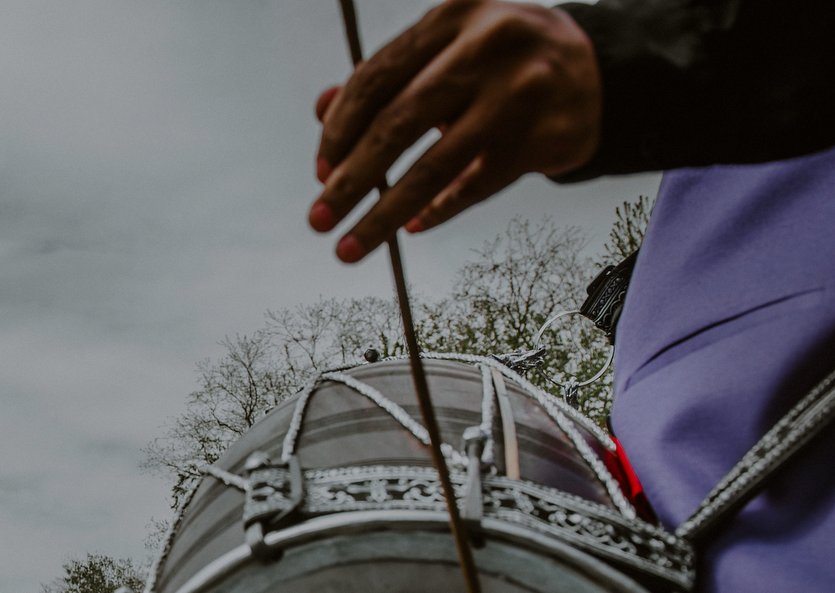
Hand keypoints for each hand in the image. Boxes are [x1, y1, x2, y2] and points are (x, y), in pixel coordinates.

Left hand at [310, 0, 599, 261]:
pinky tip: (411, 226)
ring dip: (383, 215)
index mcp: (453, 16)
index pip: (376, 79)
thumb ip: (387, 76)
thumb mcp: (447, 49)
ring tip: (350, 246)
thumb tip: (322, 109)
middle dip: (349, 181)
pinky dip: (438, 210)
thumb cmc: (503, 60)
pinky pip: (476, 185)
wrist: (597, 69)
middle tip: (318, 218)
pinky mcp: (545, 136)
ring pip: (433, 166)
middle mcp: (487, 48)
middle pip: (397, 125)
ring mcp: (520, 94)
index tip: (320, 171)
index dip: (339, 131)